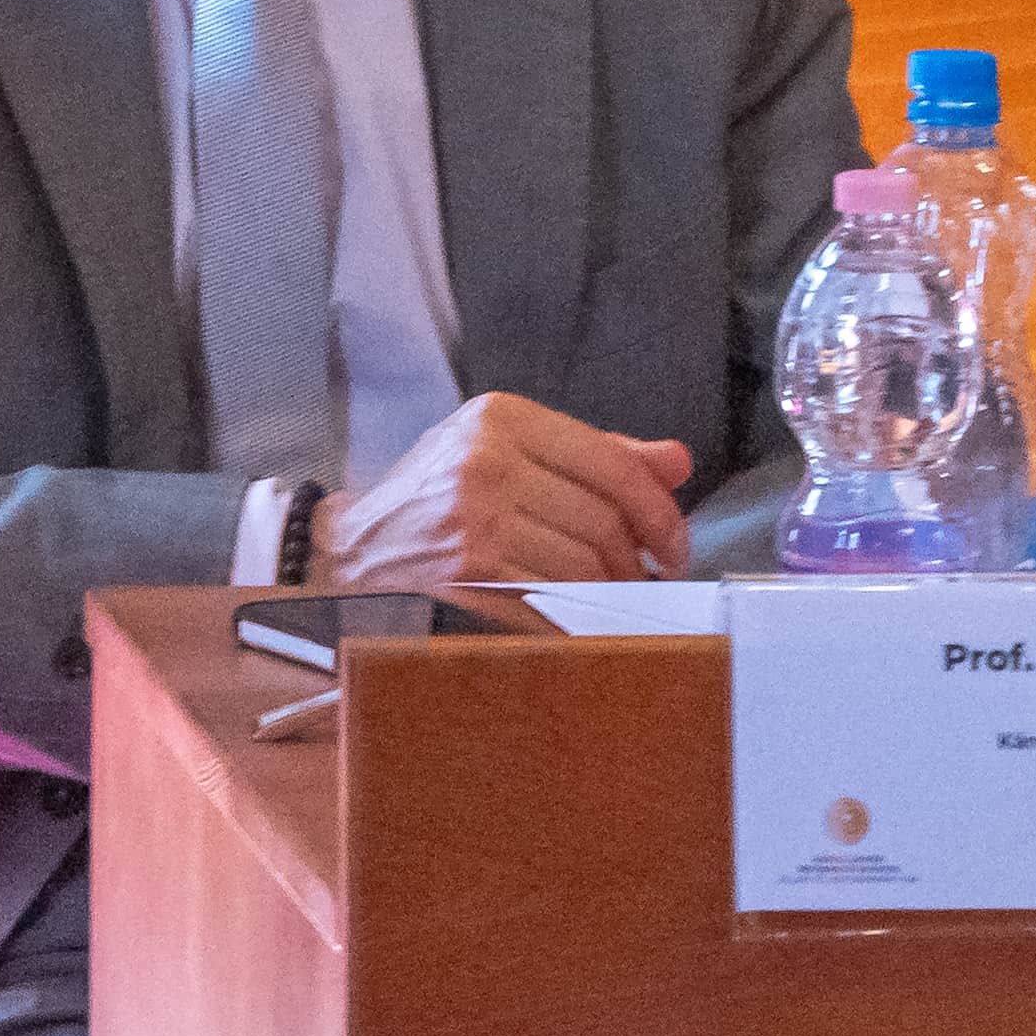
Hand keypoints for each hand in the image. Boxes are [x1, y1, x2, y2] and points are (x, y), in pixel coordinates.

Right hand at [323, 390, 694, 587]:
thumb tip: (676, 462)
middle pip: (604, 522)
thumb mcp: (508, 449)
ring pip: (584, 567)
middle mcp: (485, 462)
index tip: (673, 544)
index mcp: (501, 417)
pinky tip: (583, 617)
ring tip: (614, 597)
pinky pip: (553, 604)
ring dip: (614, 594)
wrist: (358, 544)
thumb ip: (596, 453)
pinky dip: (581, 619)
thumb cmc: (441, 493)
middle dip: (637, 561)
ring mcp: (473, 520)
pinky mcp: (466, 574)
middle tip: (646, 578)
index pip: (612, 465)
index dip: (660, 511)